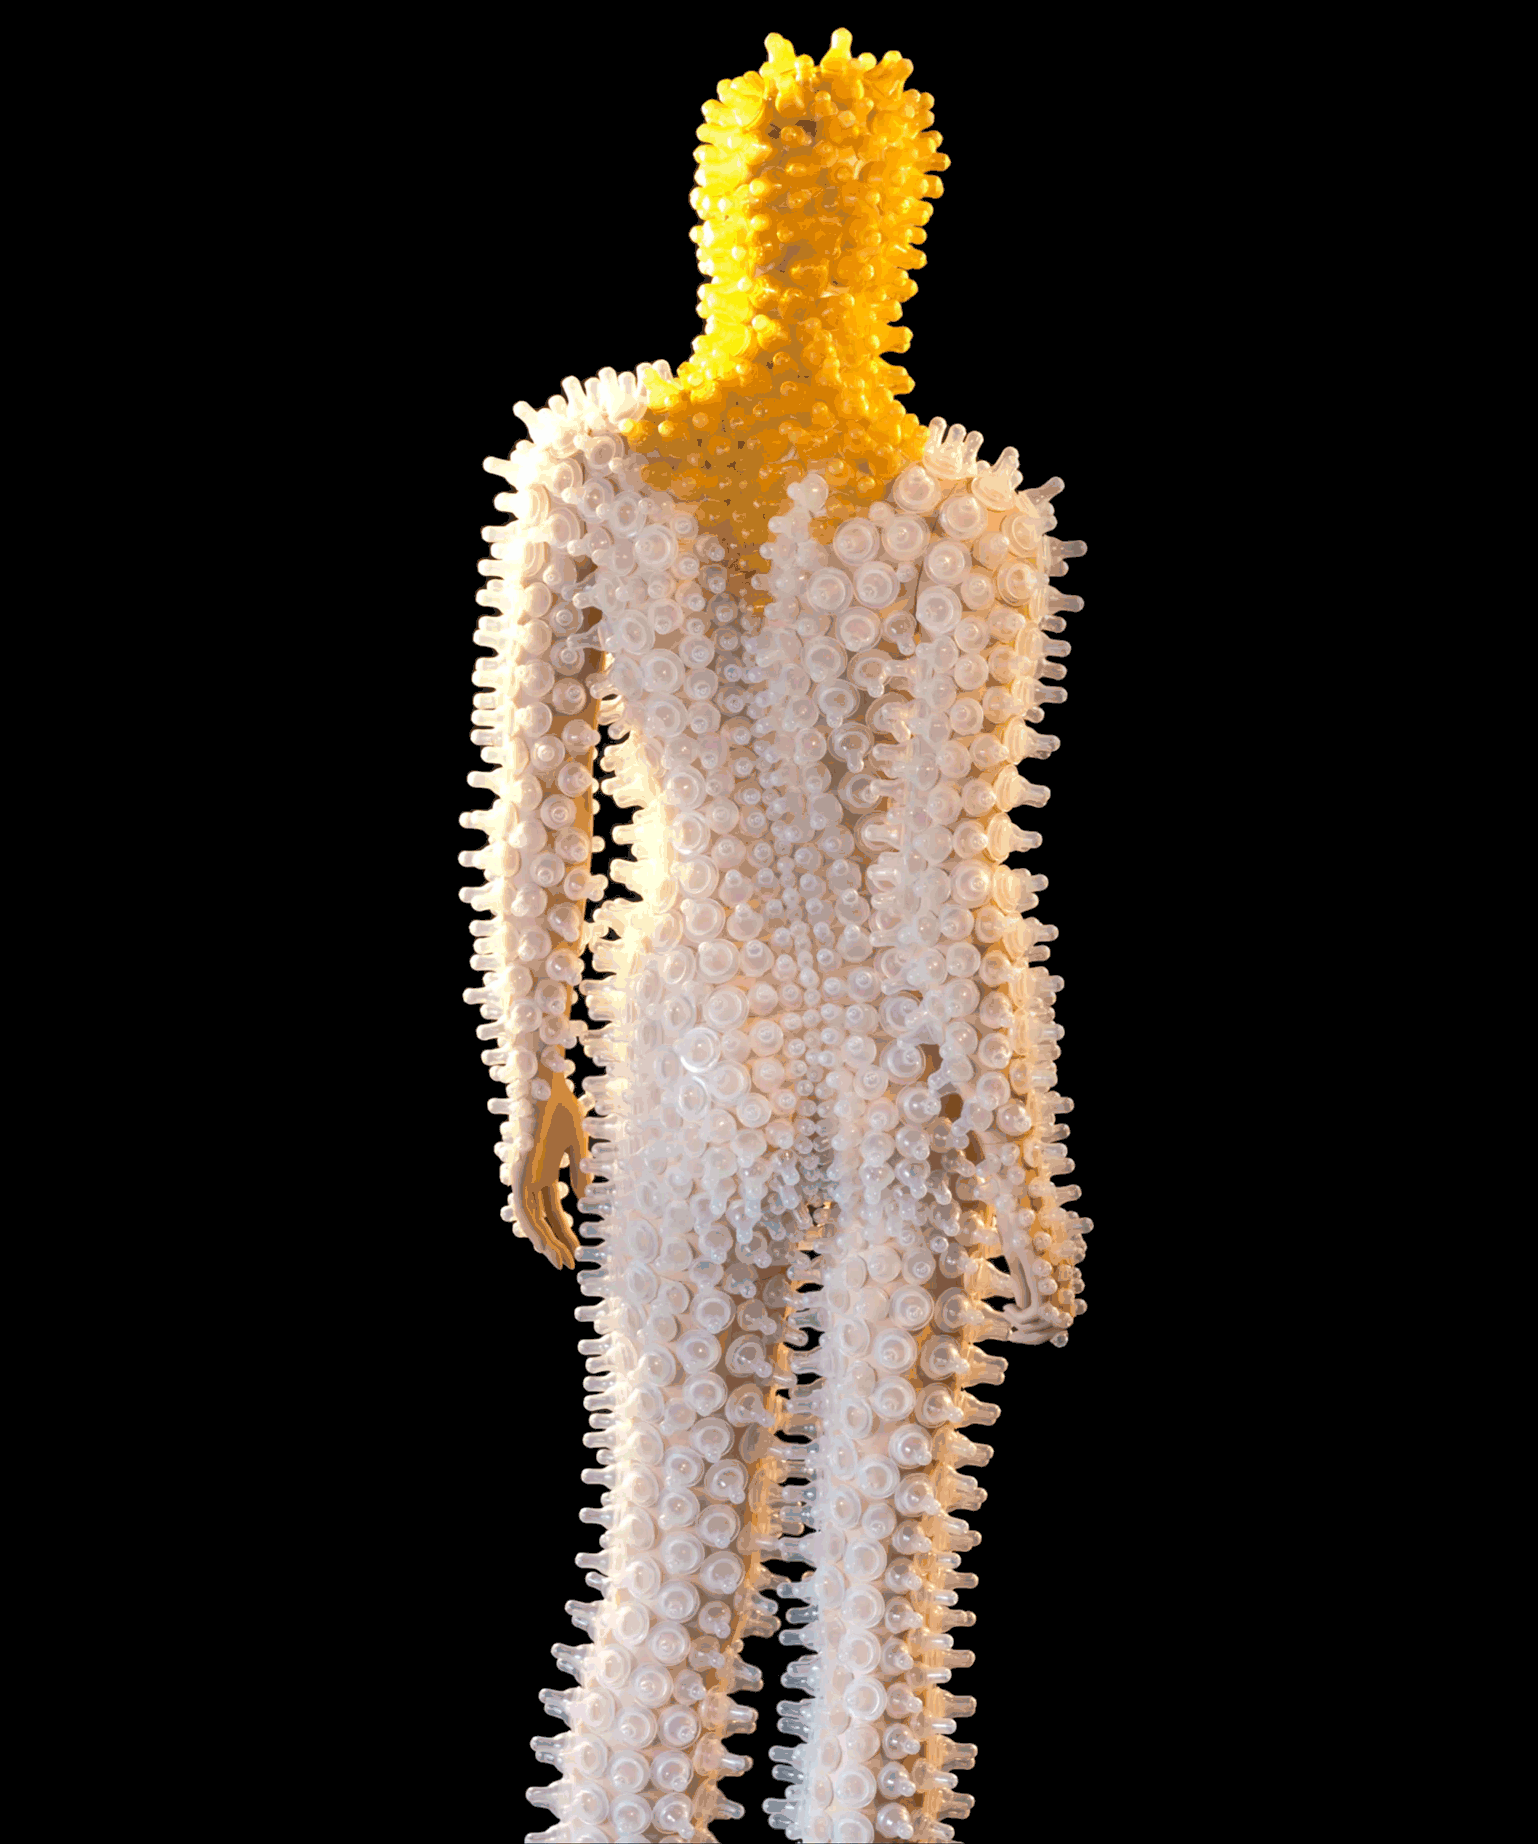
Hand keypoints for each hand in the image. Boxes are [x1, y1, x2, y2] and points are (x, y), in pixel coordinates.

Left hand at [511, 1064, 588, 1270]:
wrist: (547, 1089)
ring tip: (557, 1260)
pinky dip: (532, 1227)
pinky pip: (524, 1207)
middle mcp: (532, 1176)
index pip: (553, 1209)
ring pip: (530, 1218)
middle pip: (542, 1218)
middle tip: (566, 1264)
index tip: (574, 1250)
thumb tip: (582, 1197)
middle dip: (554, 1242)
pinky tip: (543, 1243)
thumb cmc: (563, 1108)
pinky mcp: (521, 1171)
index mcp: (546, 1170)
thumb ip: (579, 1171)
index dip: (563, 1231)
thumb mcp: (577, 1145)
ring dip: (543, 1241)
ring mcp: (525, 1175)